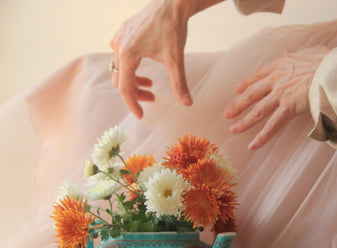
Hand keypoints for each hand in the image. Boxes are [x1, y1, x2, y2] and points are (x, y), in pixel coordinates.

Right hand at [110, 0, 222, 117]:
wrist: (172, 3)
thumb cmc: (173, 29)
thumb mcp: (176, 59)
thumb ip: (179, 83)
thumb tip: (187, 103)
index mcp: (128, 54)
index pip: (125, 88)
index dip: (133, 104)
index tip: (141, 115)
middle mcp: (118, 46)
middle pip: (120, 79)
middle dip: (135, 93)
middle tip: (152, 98)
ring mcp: (119, 38)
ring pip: (119, 67)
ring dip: (133, 80)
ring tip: (150, 85)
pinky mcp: (122, 32)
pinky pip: (119, 55)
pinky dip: (130, 66)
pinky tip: (143, 67)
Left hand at [224, 45, 330, 149]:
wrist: (333, 68)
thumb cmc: (327, 61)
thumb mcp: (310, 51)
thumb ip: (297, 55)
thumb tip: (290, 53)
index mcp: (282, 65)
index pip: (258, 74)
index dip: (246, 82)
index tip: (238, 89)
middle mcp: (277, 79)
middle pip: (252, 94)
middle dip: (238, 104)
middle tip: (227, 113)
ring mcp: (281, 94)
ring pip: (257, 111)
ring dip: (244, 121)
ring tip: (233, 130)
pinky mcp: (288, 107)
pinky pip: (272, 125)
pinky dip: (262, 136)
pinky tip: (252, 145)